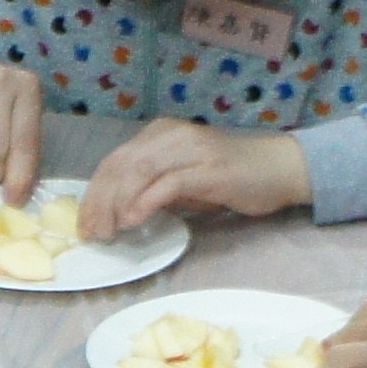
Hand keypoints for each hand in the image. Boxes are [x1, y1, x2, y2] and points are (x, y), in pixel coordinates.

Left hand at [76, 120, 308, 243]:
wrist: (281, 168)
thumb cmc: (233, 177)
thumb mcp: (185, 180)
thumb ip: (154, 187)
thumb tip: (121, 210)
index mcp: (159, 133)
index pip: (114, 161)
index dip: (94, 193)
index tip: (85, 223)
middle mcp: (170, 135)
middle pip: (119, 166)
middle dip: (100, 203)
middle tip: (93, 234)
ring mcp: (189, 149)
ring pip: (137, 172)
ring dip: (117, 205)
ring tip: (110, 233)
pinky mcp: (207, 169)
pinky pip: (166, 184)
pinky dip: (145, 203)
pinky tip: (134, 222)